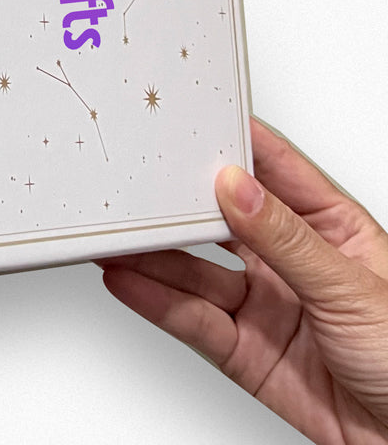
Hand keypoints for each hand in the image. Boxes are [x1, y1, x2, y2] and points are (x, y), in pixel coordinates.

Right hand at [99, 118, 387, 443]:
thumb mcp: (354, 290)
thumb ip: (286, 240)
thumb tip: (235, 188)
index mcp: (330, 229)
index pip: (272, 171)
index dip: (230, 143)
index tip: (189, 119)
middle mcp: (291, 262)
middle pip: (221, 220)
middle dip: (176, 202)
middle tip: (135, 182)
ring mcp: (266, 306)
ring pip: (196, 270)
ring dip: (154, 254)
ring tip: (116, 236)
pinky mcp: (247, 351)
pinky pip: (192, 320)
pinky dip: (155, 300)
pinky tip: (128, 280)